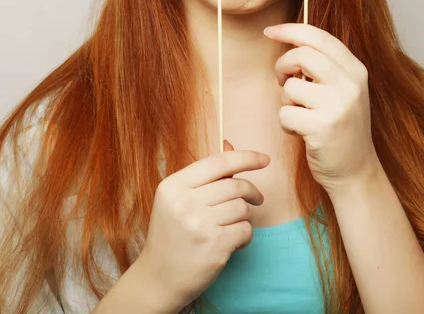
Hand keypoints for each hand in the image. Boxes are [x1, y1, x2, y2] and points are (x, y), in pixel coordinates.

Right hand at [140, 140, 269, 304]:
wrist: (158, 278)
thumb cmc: (172, 234)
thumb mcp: (178, 198)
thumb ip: (205, 174)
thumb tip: (230, 144)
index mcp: (174, 186)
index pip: (218, 162)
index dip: (246, 157)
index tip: (264, 159)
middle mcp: (184, 203)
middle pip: (234, 185)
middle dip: (252, 191)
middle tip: (257, 198)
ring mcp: (199, 225)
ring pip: (242, 207)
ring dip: (246, 215)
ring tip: (234, 224)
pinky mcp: (214, 246)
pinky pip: (245, 230)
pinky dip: (245, 235)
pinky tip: (233, 242)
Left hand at [264, 23, 380, 193]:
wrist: (356, 171)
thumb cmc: (340, 126)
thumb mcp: (342, 90)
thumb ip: (324, 66)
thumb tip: (290, 41)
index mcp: (355, 70)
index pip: (319, 37)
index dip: (290, 30)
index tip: (270, 31)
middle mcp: (350, 84)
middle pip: (302, 55)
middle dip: (283, 66)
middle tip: (282, 81)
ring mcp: (338, 106)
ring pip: (290, 86)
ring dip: (285, 101)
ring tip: (300, 115)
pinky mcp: (322, 128)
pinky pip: (285, 113)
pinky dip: (286, 123)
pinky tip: (300, 132)